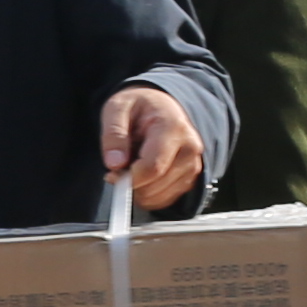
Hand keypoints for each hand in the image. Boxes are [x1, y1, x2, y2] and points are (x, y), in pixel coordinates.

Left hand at [99, 83, 207, 209]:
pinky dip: (148, 194)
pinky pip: (163, 201)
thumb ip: (114, 134)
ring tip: (136, 163)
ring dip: (139, 188)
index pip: (153, 167)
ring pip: (158, 197)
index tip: (112, 173)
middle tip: (121, 164)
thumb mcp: (117, 108)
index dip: (128, 178)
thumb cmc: (140, 106)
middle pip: (155, 186)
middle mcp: (190, 149)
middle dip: (131, 183)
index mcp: (173, 128)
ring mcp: (193, 166)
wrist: (162, 106)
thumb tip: (114, 164)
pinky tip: (145, 173)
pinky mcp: (190, 180)